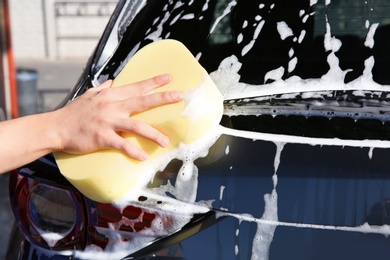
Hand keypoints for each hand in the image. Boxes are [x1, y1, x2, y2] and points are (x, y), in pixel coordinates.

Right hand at [53, 74, 181, 160]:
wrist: (56, 127)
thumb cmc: (73, 112)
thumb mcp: (89, 95)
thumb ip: (103, 88)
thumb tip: (113, 81)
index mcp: (110, 96)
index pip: (136, 87)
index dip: (153, 82)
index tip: (169, 78)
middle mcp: (112, 106)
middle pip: (142, 101)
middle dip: (162, 98)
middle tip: (179, 96)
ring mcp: (108, 122)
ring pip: (136, 126)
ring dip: (153, 133)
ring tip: (165, 141)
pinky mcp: (102, 137)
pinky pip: (122, 145)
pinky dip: (133, 151)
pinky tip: (142, 157)